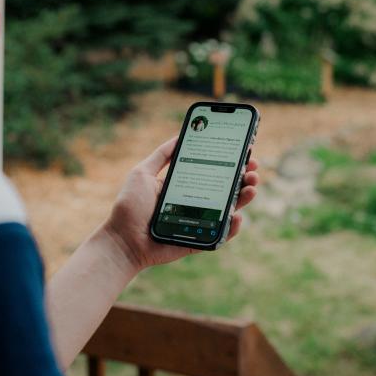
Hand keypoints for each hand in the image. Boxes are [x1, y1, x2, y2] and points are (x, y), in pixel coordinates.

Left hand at [99, 135, 259, 272]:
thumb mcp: (142, 173)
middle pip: (225, 189)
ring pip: (228, 210)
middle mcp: (194, 203)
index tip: (244, 151)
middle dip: (243, 178)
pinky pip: (221, 235)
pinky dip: (232, 227)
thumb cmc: (129, 207)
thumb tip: (180, 135)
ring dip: (244, 198)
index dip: (229, 162)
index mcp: (183, 186)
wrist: (122, 240)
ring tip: (252, 187)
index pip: (212, 171)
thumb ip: (161, 156)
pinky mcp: (199, 241)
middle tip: (254, 168)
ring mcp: (199, 222)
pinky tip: (237, 215)